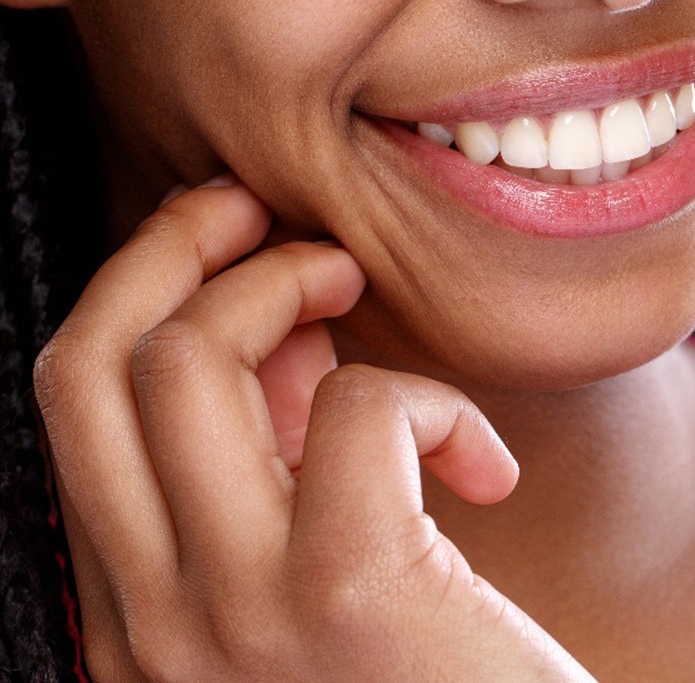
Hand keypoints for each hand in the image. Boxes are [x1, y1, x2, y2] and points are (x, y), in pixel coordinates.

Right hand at [34, 177, 594, 681]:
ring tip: (358, 291)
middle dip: (175, 243)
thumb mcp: (313, 561)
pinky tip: (482, 462)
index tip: (219, 231)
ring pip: (188, 359)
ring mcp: (235, 617)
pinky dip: (426, 395)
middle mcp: (149, 626)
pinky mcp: (349, 594)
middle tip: (265, 210)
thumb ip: (270, 451)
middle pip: (90, 361)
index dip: (138, 285)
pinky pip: (354, 407)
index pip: (71, 401)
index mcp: (132, 613)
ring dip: (286, 280)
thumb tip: (280, 318)